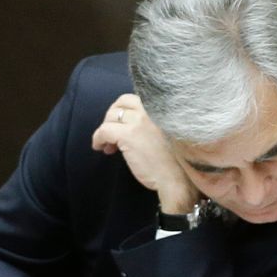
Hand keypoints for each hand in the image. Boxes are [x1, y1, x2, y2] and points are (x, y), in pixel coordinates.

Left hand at [90, 93, 199, 213]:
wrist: (177, 177)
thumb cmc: (176, 160)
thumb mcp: (167, 132)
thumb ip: (152, 122)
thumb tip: (129, 122)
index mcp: (160, 108)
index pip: (134, 99)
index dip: (124, 110)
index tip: (122, 123)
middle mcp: (150, 109)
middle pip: (120, 104)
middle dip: (112, 117)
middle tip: (112, 132)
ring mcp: (138, 121)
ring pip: (111, 117)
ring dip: (106, 130)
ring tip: (109, 145)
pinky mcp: (127, 134)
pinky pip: (104, 131)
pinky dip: (98, 139)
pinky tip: (102, 148)